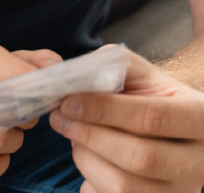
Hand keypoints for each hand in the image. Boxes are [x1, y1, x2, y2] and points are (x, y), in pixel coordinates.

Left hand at [49, 51, 203, 192]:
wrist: (173, 129)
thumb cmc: (151, 96)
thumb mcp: (141, 73)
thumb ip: (111, 66)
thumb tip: (73, 77)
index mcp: (199, 117)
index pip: (151, 117)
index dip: (104, 110)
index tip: (68, 102)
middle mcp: (200, 162)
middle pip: (140, 158)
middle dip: (89, 136)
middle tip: (58, 118)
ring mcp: (183, 192)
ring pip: (124, 186)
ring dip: (86, 158)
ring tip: (74, 136)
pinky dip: (91, 180)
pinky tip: (90, 158)